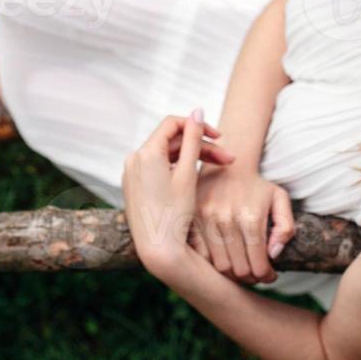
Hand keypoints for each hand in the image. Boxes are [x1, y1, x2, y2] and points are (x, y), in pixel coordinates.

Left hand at [121, 108, 220, 273]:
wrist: (158, 249)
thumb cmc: (174, 214)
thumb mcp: (188, 173)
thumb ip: (193, 139)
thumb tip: (197, 110)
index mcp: (145, 152)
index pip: (173, 123)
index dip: (198, 126)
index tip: (220, 137)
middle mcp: (134, 159)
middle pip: (171, 142)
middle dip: (200, 147)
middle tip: (228, 160)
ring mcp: (132, 174)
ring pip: (166, 156)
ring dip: (191, 158)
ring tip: (218, 170)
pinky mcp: (134, 186)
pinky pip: (157, 169)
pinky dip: (177, 170)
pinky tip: (196, 180)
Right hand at [189, 163, 294, 284]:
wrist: (225, 166)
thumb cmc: (256, 187)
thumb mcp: (280, 199)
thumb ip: (285, 228)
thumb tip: (274, 254)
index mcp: (251, 217)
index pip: (258, 265)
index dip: (266, 276)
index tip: (269, 275)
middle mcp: (226, 220)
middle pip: (239, 270)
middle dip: (251, 277)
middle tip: (256, 273)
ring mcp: (206, 221)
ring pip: (219, 267)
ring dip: (232, 274)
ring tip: (241, 268)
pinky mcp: (191, 221)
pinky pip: (201, 256)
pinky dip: (212, 263)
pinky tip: (223, 258)